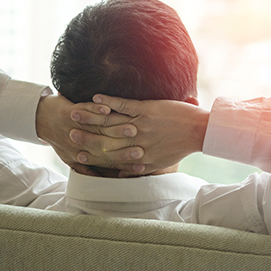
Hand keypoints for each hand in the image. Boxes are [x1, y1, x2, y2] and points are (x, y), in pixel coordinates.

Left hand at [35, 94, 144, 175]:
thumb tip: (105, 179)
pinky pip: (84, 110)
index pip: (106, 162)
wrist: (40, 119)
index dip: (124, 165)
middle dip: (123, 149)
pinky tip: (108, 108)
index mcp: (80, 155)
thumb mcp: (71, 158)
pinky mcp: (69, 112)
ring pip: (96, 129)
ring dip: (114, 129)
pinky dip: (96, 109)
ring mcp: (73, 127)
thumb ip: (87, 169)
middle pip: (104, 148)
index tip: (141, 166)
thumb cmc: (59, 139)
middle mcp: (77, 144)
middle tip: (141, 150)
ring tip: (132, 128)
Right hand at [69, 95, 209, 176]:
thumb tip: (126, 173)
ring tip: (75, 114)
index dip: (93, 157)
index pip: (111, 158)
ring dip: (91, 118)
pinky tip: (95, 97)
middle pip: (106, 141)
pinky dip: (108, 102)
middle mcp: (137, 142)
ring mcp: (141, 125)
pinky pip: (123, 105)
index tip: (77, 156)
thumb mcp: (160, 162)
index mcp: (140, 157)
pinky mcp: (147, 109)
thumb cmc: (182, 146)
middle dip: (86, 138)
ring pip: (110, 123)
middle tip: (69, 134)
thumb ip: (141, 167)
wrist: (201, 130)